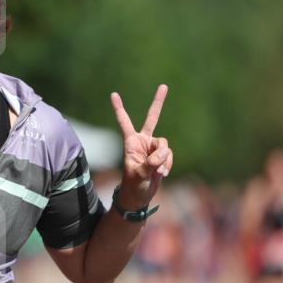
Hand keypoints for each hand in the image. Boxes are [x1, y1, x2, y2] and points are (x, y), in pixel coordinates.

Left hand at [110, 85, 172, 206]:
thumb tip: (162, 155)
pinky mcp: (161, 156)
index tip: (113, 94)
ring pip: (165, 145)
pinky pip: (169, 155)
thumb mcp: (139, 175)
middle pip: (152, 118)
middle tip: (164, 86)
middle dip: (158, 102)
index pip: (124, 122)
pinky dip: (168, 164)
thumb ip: (151, 163)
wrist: (140, 196)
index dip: (119, 108)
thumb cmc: (134, 186)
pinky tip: (162, 174)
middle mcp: (142, 142)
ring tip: (157, 171)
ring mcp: (153, 148)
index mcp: (131, 143)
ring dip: (163, 159)